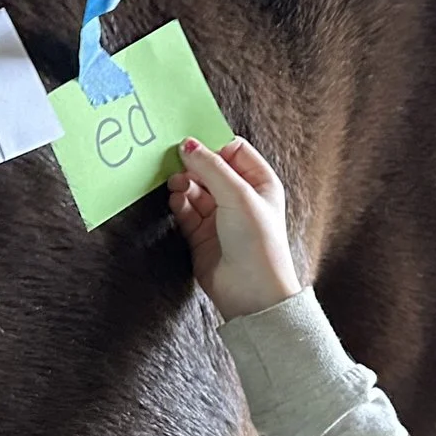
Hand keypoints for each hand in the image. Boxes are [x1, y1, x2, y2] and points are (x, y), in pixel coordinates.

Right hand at [168, 136, 305, 319]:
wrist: (251, 291)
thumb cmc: (257, 242)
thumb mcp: (238, 195)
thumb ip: (211, 167)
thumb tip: (187, 145)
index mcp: (259, 182)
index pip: (233, 150)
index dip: (213, 147)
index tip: (193, 148)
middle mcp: (240, 197)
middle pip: (210, 169)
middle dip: (193, 167)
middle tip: (178, 166)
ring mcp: (220, 216)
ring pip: (195, 189)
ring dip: (183, 185)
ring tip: (177, 187)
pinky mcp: (202, 234)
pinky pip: (186, 210)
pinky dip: (179, 203)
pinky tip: (177, 202)